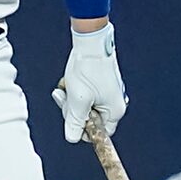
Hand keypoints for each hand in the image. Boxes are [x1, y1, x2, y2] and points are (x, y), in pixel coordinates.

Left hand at [56, 21, 127, 143]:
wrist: (91, 41)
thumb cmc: (88, 69)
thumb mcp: (78, 100)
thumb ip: (75, 122)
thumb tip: (72, 138)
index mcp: (114, 110)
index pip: (98, 133)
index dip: (82, 129)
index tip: (71, 118)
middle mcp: (114, 103)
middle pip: (89, 120)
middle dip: (73, 110)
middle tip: (65, 97)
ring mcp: (108, 93)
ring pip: (84, 106)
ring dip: (71, 99)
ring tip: (65, 87)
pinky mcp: (101, 84)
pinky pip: (85, 95)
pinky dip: (75, 90)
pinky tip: (70, 81)